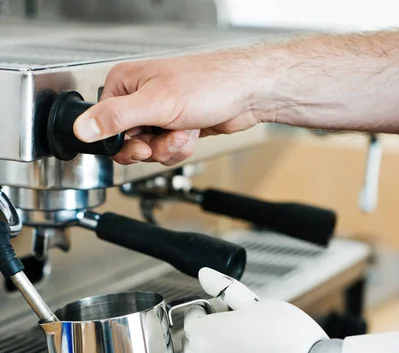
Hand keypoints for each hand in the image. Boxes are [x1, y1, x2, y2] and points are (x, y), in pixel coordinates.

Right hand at [73, 49, 265, 165]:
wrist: (246, 93)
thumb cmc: (209, 84)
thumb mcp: (156, 103)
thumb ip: (115, 118)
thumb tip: (81, 129)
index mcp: (124, 85)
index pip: (104, 127)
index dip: (124, 143)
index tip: (143, 145)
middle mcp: (138, 98)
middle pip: (128, 144)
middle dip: (152, 147)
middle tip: (167, 137)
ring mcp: (157, 114)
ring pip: (149, 151)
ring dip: (170, 148)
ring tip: (185, 129)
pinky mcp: (173, 126)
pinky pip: (166, 150)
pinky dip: (180, 147)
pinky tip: (193, 131)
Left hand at [183, 268, 326, 352]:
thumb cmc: (289, 335)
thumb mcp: (258, 303)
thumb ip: (224, 289)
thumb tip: (203, 273)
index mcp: (203, 330)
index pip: (193, 319)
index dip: (214, 316)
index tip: (233, 321)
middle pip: (195, 346)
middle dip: (214, 341)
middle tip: (246, 343)